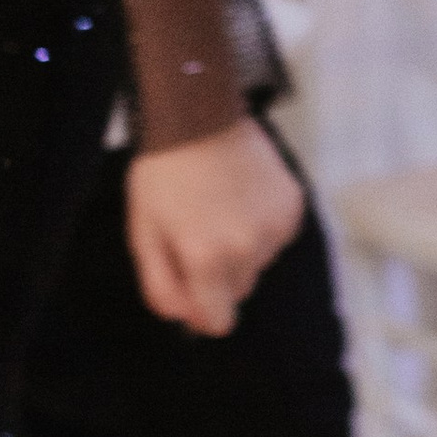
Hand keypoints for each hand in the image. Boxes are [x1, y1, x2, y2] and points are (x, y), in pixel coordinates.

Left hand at [124, 119, 304, 335]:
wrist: (200, 113)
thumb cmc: (163, 174)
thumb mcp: (144, 234)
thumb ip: (162, 287)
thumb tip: (187, 318)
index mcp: (207, 260)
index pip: (218, 322)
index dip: (201, 309)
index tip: (190, 283)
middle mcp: (248, 249)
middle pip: (238, 290)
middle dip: (219, 273)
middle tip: (199, 231)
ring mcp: (275, 227)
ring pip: (259, 261)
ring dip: (242, 246)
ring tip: (220, 205)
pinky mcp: (292, 206)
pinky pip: (277, 235)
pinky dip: (261, 224)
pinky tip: (242, 195)